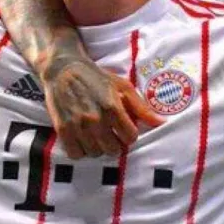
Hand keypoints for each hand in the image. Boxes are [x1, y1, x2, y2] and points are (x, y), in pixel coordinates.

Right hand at [40, 52, 163, 159]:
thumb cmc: (97, 77)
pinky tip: (82, 140)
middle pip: (113, 150)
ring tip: (95, 136)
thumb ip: (141, 108)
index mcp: (113, 107)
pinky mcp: (62, 129)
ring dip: (97, 147)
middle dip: (114, 144)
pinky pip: (75, 154)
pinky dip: (80, 150)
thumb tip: (161, 123)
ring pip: (95, 153)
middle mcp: (96, 119)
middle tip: (110, 135)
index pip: (130, 138)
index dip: (129, 135)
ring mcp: (78, 125)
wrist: (64, 69)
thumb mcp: (123, 87)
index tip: (124, 130)